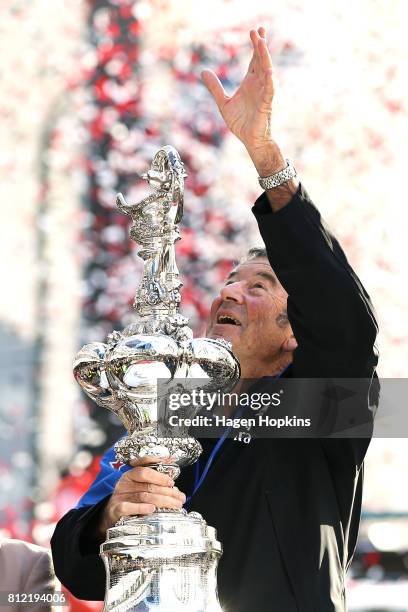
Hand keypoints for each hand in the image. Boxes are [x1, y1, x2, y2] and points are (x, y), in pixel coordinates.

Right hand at [98, 457, 185, 535]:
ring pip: (143, 496)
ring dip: (162, 501)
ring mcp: (119, 496)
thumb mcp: (139, 489)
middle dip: (167, 492)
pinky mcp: (115, 509)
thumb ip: (154, 487)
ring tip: (174, 505)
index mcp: (130, 475)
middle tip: (180, 498)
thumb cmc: (129, 501)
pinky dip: (141, 508)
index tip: (172, 482)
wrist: (110, 516)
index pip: (144, 470)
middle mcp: (124, 483)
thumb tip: (175, 490)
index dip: (159, 475)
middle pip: (148, 485)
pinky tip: (152, 510)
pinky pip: (128, 507)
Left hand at [201, 26, 274, 151]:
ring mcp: (264, 93)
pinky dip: (270, 80)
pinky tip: (269, 70)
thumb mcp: (223, 102)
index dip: (255, 46)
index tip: (254, 31)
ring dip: (264, 57)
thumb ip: (214, 87)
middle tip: (259, 30)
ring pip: (266, 71)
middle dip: (260, 45)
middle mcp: (258, 84)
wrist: (250, 140)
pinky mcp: (266, 104)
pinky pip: (269, 90)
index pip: (254, 60)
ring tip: (262, 42)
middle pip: (261, 60)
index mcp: (250, 83)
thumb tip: (203, 71)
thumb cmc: (240, 122)